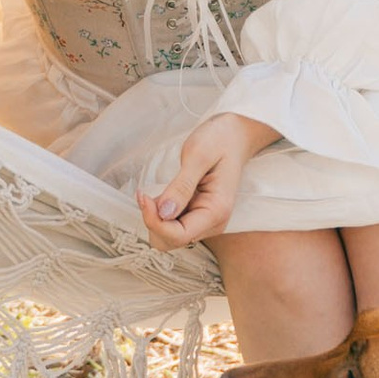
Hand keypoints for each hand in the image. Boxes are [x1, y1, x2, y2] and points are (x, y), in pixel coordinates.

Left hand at [139, 110, 275, 249]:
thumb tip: (164, 213)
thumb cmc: (219, 140)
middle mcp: (213, 223)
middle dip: (154, 221)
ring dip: (156, 217)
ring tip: (158, 191)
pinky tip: (165, 194)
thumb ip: (181, 186)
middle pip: (171, 241)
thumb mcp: (197, 156)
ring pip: (169, 236)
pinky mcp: (197, 216)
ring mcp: (205, 221)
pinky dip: (161, 213)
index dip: (155, 222)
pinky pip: (172, 225)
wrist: (234, 136)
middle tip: (148, 194)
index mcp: (216, 211)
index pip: (178, 236)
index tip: (144, 197)